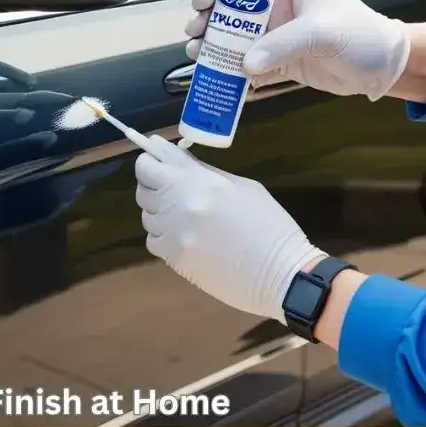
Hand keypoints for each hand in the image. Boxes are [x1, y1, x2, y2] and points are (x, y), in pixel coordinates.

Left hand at [135, 135, 326, 322]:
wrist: (281, 272)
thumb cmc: (270, 226)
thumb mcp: (243, 187)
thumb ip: (206, 174)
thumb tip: (180, 164)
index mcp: (201, 181)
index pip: (157, 161)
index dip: (151, 156)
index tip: (151, 154)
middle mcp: (181, 203)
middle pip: (144, 186)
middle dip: (152, 182)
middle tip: (167, 186)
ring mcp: (174, 232)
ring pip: (147, 214)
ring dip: (159, 211)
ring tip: (183, 215)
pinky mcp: (173, 257)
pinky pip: (153, 240)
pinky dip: (163, 236)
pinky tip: (184, 236)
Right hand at [185, 0, 410, 100]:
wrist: (381, 69)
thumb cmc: (361, 36)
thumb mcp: (324, 34)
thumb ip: (283, 45)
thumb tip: (245, 63)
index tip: (202, 1)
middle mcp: (273, 3)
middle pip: (226, 3)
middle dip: (205, 16)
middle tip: (195, 31)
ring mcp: (270, 31)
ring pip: (228, 33)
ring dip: (209, 43)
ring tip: (198, 54)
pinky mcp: (271, 57)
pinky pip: (240, 61)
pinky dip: (225, 68)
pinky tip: (214, 74)